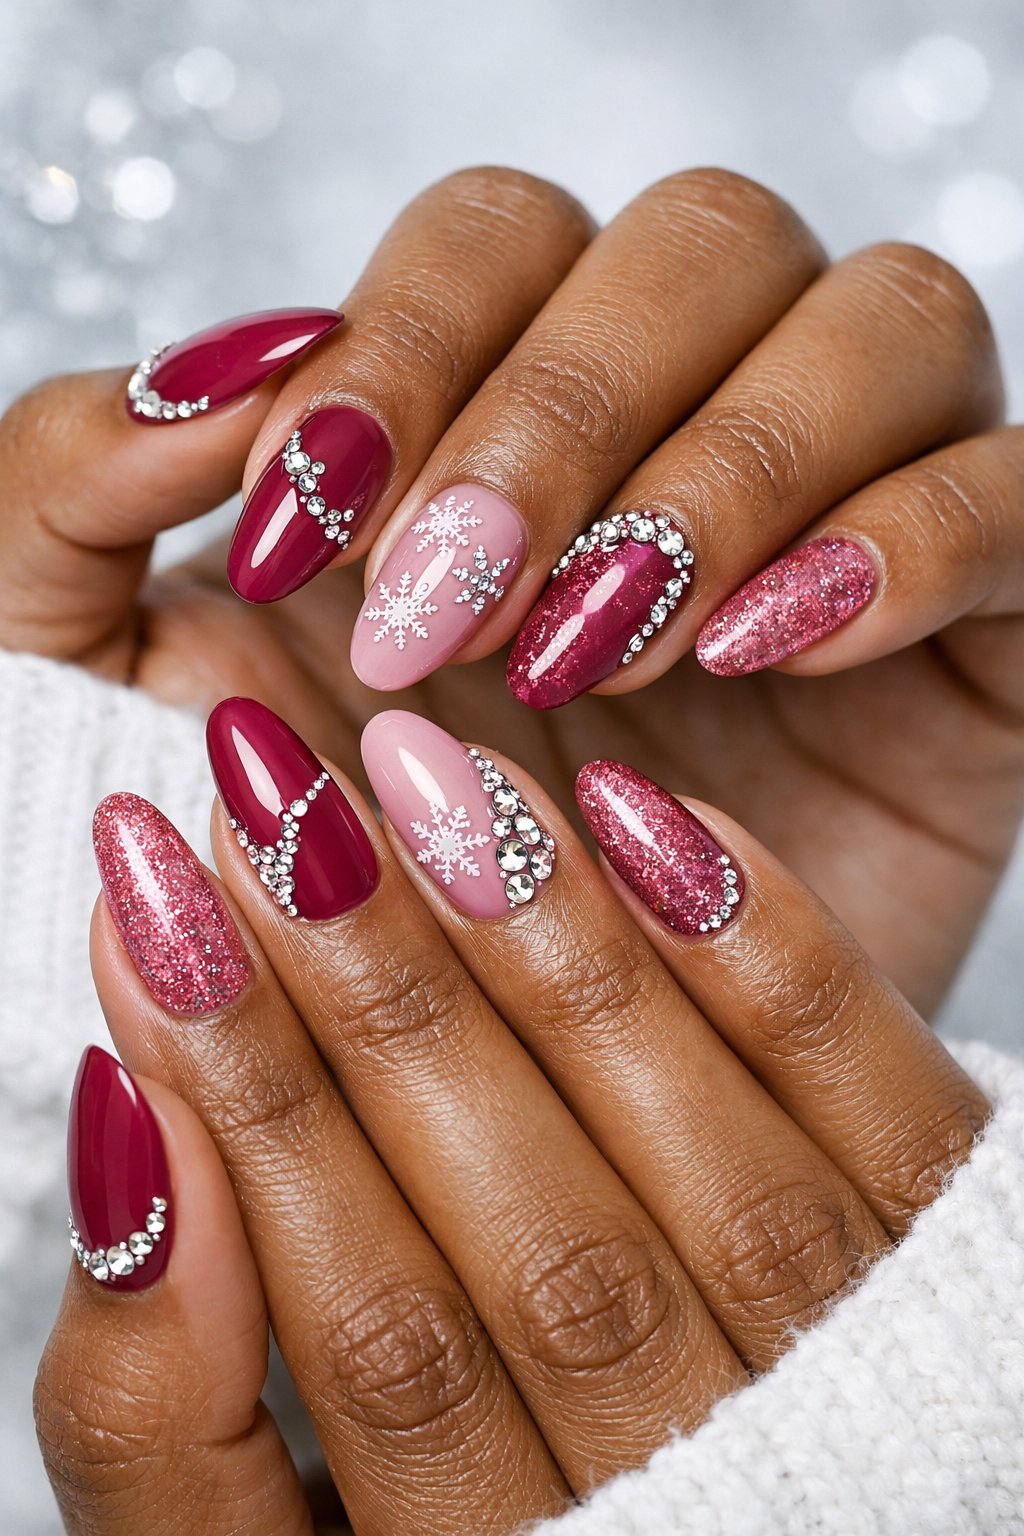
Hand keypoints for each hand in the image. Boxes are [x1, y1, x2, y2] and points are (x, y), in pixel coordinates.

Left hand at [3, 167, 1021, 1011]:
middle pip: (700, 242)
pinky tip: (773, 644)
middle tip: (455, 610)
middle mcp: (682, 432)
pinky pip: (1015, 498)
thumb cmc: (296, 888)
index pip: (497, 238)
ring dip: (733, 466)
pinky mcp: (972, 640)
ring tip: (599, 653)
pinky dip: (912, 537)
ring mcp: (844, 521)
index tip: (308, 530)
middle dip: (566, 411)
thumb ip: (67, 483)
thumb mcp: (100, 681)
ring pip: (885, 325)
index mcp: (494, 413)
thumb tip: (215, 371)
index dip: (411, 346)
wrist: (499, 1107)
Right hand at [36, 705, 986, 1533]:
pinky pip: (892, 1127)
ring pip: (722, 1190)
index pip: (380, 1353)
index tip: (155, 908)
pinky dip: (769, 968)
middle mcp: (710, 1531)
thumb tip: (138, 1148)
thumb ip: (165, 1420)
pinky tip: (644, 824)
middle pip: (546, 1256)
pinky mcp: (969, 1286)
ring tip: (431, 784)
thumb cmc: (456, 1508)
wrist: (770, 1513)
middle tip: (275, 809)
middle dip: (385, 1009)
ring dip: (561, 966)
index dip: (256, 1115)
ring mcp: (867, 1411)